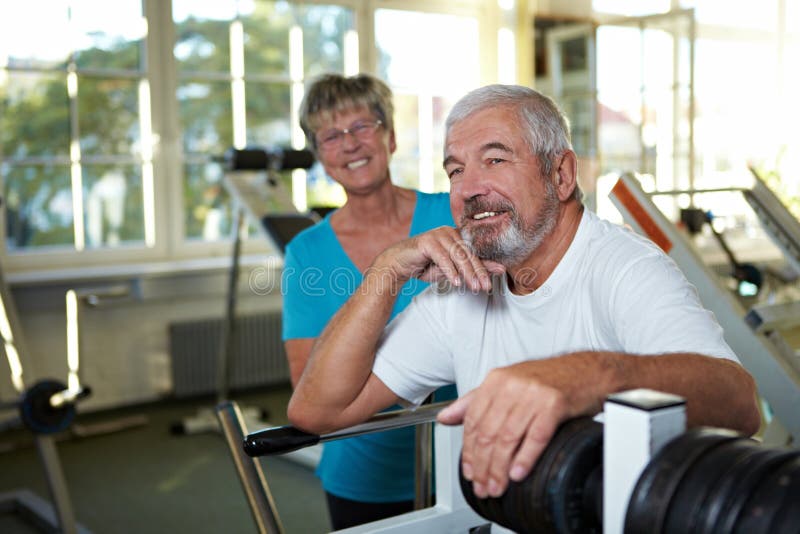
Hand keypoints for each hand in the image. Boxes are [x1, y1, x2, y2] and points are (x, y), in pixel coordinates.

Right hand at [372, 226, 504, 291]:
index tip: (497, 277)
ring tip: (474, 287)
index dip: (486, 264)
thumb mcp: (452, 270)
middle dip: (478, 271)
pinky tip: (455, 283)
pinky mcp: (427, 241)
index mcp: (457, 236)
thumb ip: (472, 268)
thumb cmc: (425, 266)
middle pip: (468, 253)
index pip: (475, 251)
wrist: (399, 265)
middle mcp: (449, 232)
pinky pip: (443, 257)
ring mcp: (438, 234)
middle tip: (486, 286)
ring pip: (458, 255)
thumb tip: (500, 269)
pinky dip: (450, 271)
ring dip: (467, 273)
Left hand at [437, 354, 609, 497]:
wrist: (586, 372)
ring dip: (499, 468)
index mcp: (496, 380)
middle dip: (482, 465)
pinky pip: (535, 437)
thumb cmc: (547, 380)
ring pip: (508, 438)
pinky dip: (524, 458)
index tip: (469, 470)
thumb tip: (445, 418)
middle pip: (488, 432)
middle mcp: (512, 386)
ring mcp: (533, 394)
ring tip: (497, 486)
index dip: (468, 450)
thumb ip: (473, 402)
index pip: (473, 420)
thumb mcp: (506, 385)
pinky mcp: (555, 404)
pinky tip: (517, 473)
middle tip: (482, 485)